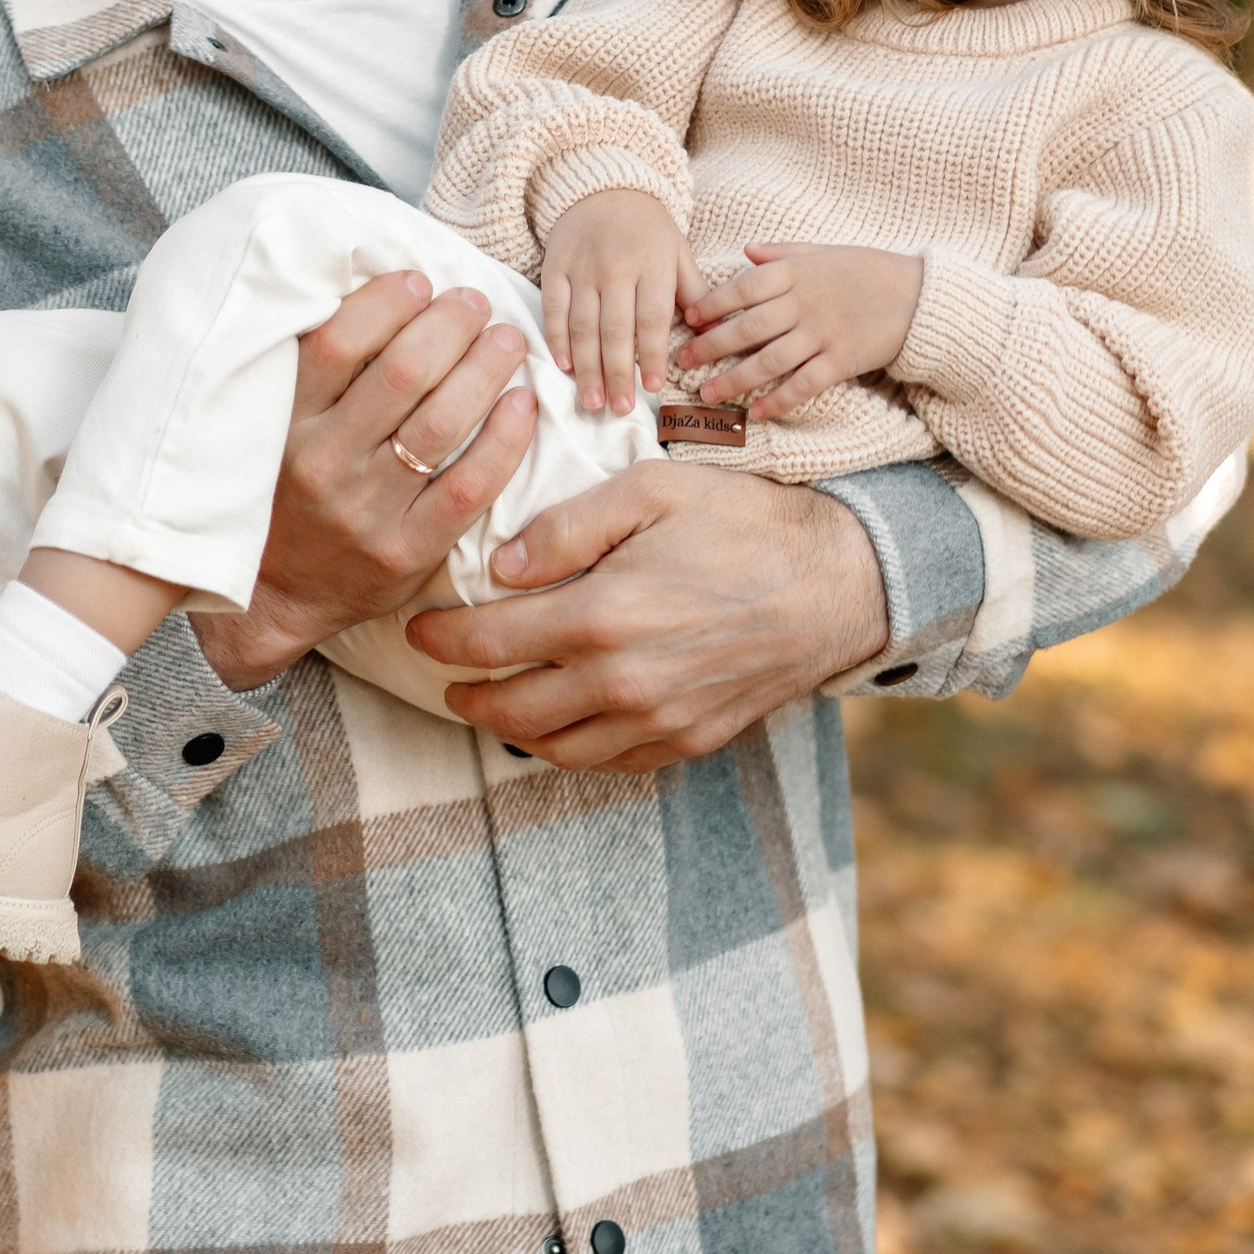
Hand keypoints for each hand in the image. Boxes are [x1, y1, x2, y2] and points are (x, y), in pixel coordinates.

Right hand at [192, 269, 538, 691]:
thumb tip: (381, 294)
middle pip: (403, 373)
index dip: (386, 301)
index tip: (418, 281)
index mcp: (288, 424)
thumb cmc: (288, 493)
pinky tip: (522, 403)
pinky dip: (505, 437)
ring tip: (506, 340)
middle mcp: (324, 463)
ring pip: (443, 422)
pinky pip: (471, 483)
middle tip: (474, 303)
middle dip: (450, 324)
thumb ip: (319, 375)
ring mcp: (368, 510)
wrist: (275, 596)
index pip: (337, 343)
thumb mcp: (281, 429)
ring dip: (486, 368)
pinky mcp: (408, 549)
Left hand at [404, 459, 888, 769]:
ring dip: (509, 729)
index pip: (487, 641)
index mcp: (600, 616)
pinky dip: (571, 749)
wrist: (836, 582)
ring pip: (555, 747)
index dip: (440, 639)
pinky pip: (611, 762)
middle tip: (443, 675)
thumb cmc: (742, 523)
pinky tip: (560, 725)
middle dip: (463, 693)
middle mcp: (621, 681)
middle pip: (509, 707)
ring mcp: (657, 719)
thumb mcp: (649, 492)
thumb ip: (565, 528)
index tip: (417, 629)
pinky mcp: (690, 739)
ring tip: (490, 704)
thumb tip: (501, 566)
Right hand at [539, 187, 686, 418]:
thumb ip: (693, 291)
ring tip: (592, 400)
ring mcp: (582, 269)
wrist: (604, 186)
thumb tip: (713, 332)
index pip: (652, 318)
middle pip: (616, 329)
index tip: (653, 386)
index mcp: (653, 266)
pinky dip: (557, 338)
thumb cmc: (648, 228)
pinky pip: (554, 309)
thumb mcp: (678, 251)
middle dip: (618, 372)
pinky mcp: (555, 268)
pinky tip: (563, 366)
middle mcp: (616, 269)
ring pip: (583, 325)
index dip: (651, 354)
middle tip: (620, 408)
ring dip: (587, 367)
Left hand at [676, 242, 924, 420]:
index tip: (689, 320)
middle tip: (683, 362)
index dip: (713, 304)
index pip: (744, 288)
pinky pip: (805, 384)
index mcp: (796, 273)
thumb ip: (783, 252)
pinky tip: (757, 411)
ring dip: (736, 379)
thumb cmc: (866, 270)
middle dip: (712, 346)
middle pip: (749, 327)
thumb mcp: (824, 251)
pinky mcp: (842, 360)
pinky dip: (780, 399)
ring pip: (771, 360)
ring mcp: (824, 334)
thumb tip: (747, 250)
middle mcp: (805, 303)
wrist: (918, 295)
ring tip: (709, 393)